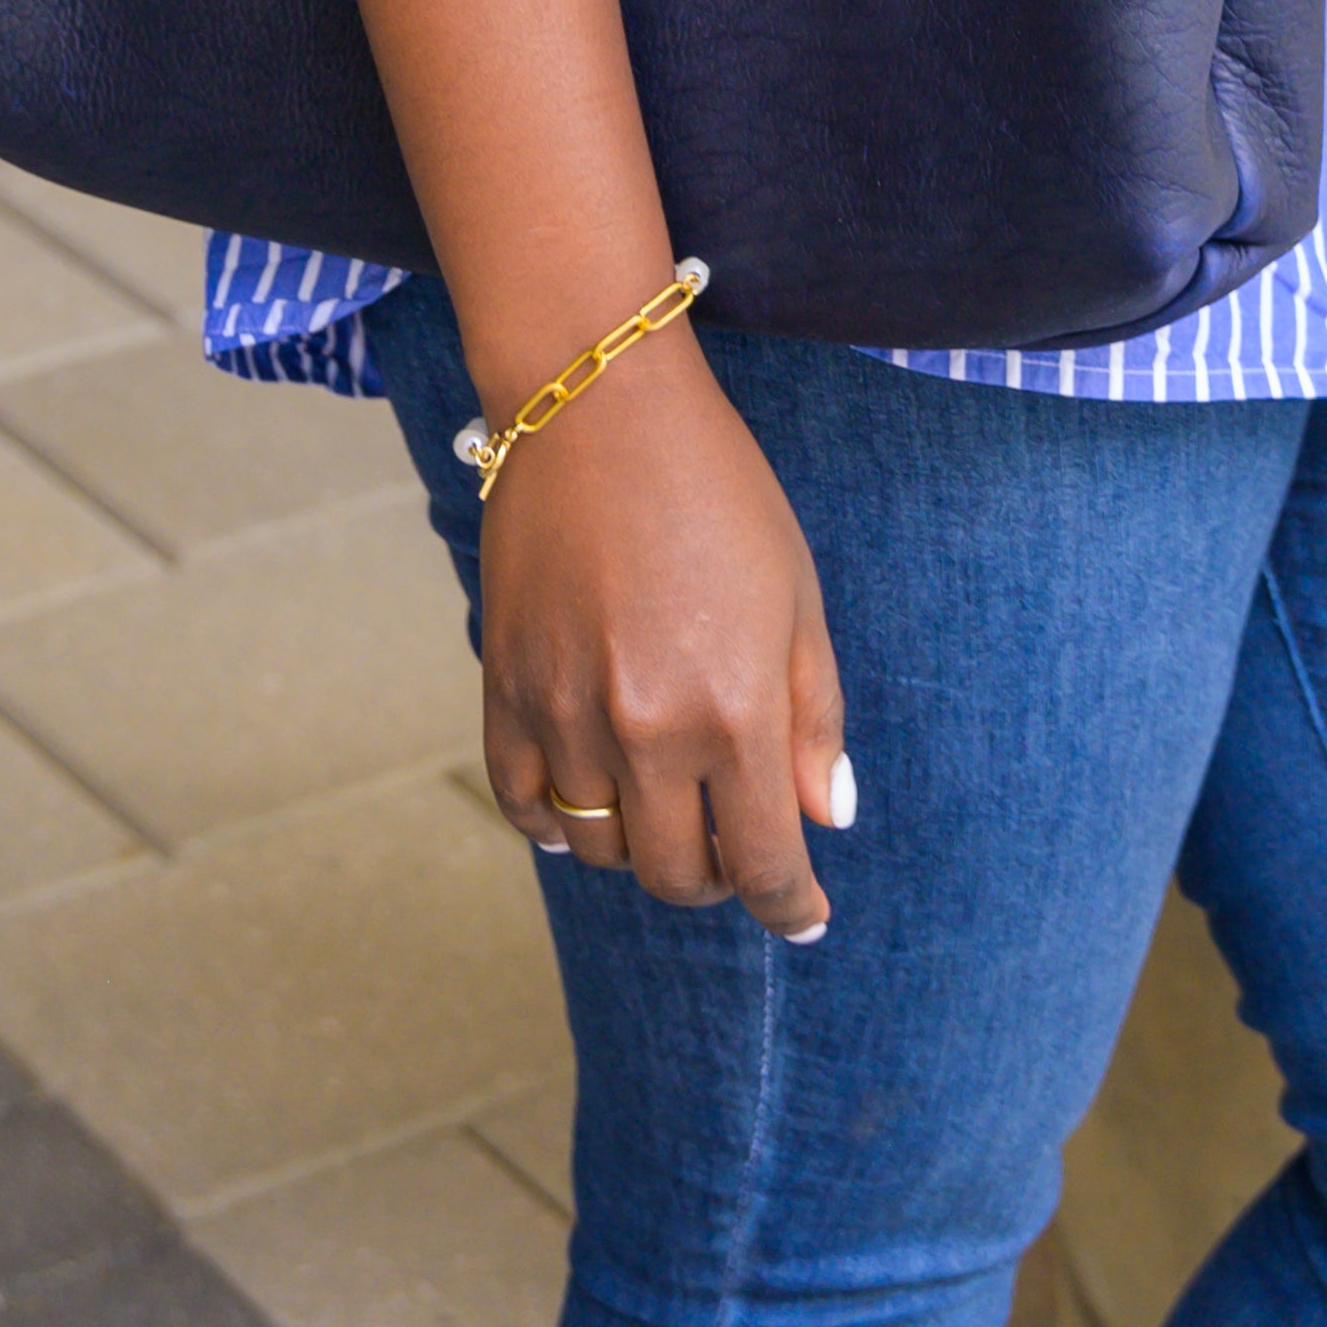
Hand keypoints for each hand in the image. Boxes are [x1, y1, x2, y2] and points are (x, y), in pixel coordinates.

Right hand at [474, 333, 849, 933]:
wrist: (600, 408)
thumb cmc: (719, 492)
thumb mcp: (798, 597)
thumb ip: (814, 718)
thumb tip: (823, 819)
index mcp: (734, 711)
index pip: (762, 862)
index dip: (791, 905)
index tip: (806, 918)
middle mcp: (645, 731)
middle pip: (676, 874)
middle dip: (718, 878)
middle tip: (737, 847)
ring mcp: (564, 715)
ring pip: (599, 850)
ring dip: (640, 849)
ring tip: (668, 810)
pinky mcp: (503, 689)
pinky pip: (522, 802)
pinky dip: (555, 823)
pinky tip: (588, 803)